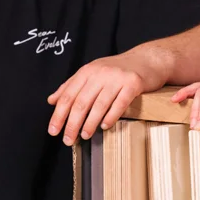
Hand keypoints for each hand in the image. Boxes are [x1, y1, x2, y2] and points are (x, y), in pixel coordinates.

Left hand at [47, 52, 163, 144]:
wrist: (147, 59)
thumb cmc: (118, 69)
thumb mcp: (92, 72)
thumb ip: (72, 85)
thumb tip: (51, 100)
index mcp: (88, 71)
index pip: (68, 95)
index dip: (59, 115)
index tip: (53, 131)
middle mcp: (101, 73)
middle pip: (81, 102)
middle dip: (72, 124)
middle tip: (68, 140)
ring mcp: (117, 78)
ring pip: (99, 105)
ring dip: (90, 123)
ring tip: (84, 136)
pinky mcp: (133, 84)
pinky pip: (120, 103)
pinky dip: (111, 116)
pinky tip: (105, 126)